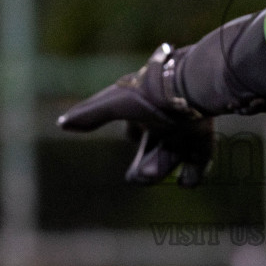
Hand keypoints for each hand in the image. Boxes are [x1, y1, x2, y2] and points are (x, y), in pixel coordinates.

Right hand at [58, 44, 212, 186]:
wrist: (188, 86)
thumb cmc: (148, 93)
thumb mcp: (114, 103)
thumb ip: (90, 114)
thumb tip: (61, 124)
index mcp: (145, 110)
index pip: (135, 128)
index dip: (132, 135)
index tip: (133, 138)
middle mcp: (166, 120)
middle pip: (155, 150)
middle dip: (147, 166)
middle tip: (141, 175)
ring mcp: (186, 129)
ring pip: (175, 156)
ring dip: (166, 168)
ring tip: (164, 173)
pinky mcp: (205, 136)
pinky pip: (200, 160)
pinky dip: (193, 173)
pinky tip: (185, 179)